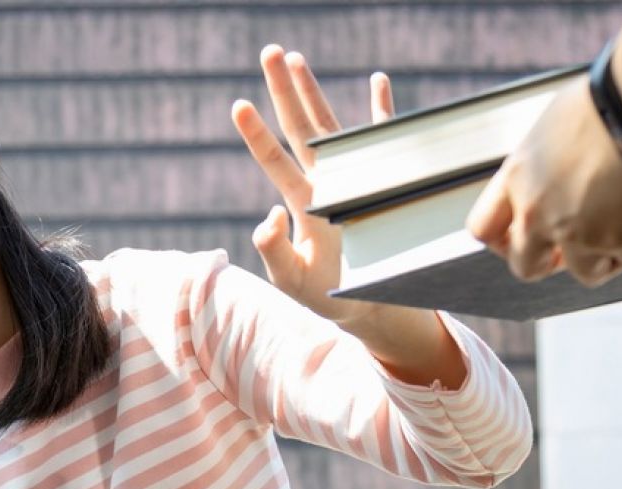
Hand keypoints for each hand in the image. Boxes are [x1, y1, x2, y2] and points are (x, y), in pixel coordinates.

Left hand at [231, 45, 395, 327]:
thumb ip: (273, 250)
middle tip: (269, 51)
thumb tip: (269, 215)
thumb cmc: (325, 294)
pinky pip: (382, 140)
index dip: (257, 133)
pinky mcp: (381, 184)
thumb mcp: (290, 280)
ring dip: (314, 92)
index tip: (239, 104)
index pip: (274, 159)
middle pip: (299, 127)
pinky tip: (377, 80)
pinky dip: (382, 110)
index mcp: (301, 202)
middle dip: (283, 90)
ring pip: (330, 126)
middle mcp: (322, 182)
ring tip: (296, 58)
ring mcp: (350, 179)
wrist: (368, 305)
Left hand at [464, 79, 621, 286]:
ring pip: (588, 273)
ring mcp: (581, 232)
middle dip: (551, 262)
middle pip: (527, 266)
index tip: (522, 237)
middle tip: (575, 250)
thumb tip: (562, 166)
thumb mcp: (556, 125)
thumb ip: (547, 160)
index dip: (504, 240)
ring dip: (610, 262)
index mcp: (519, 178)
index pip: (485, 228)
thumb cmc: (607, 99)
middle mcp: (541, 212)